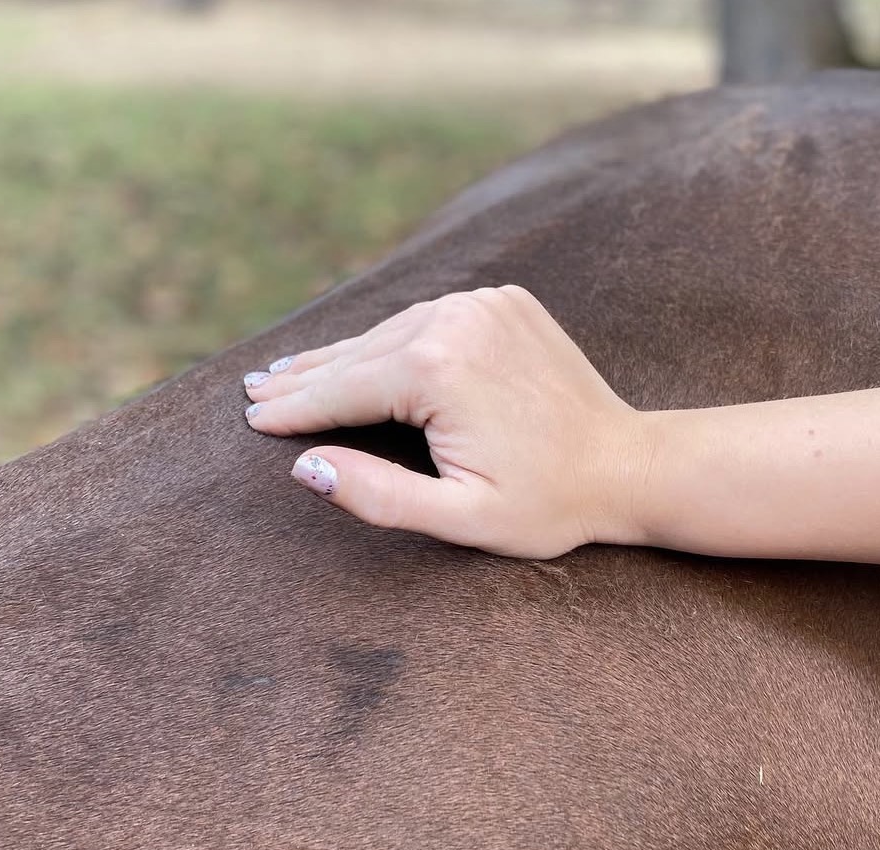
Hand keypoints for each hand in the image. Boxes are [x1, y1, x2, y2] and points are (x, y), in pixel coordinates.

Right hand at [243, 286, 643, 557]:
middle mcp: (455, 318)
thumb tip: (306, 464)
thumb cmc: (550, 503)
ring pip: (391, 332)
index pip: (343, 390)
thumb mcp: (463, 518)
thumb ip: (379, 496)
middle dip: (306, 378)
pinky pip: (429, 319)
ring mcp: (483, 303)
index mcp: (438, 368)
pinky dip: (392, 340)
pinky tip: (366, 353)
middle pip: (360, 354)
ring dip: (345, 356)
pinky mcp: (504, 301)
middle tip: (253, 390)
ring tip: (293, 372)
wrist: (630, 465)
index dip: (294, 409)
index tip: (249, 419)